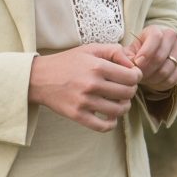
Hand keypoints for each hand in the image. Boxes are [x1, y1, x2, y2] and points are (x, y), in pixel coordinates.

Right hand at [28, 43, 142, 132]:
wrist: (39, 78)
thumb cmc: (67, 62)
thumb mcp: (90, 49)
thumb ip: (114, 51)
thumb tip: (133, 64)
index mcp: (97, 66)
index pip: (131, 77)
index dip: (136, 77)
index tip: (132, 77)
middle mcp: (92, 84)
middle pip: (127, 93)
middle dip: (131, 91)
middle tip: (125, 88)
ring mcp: (84, 102)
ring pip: (118, 110)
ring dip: (123, 107)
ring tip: (119, 102)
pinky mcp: (77, 115)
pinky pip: (104, 126)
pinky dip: (111, 123)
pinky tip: (110, 116)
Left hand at [124, 26, 176, 92]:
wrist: (151, 57)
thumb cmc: (137, 54)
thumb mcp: (128, 52)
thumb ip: (125, 57)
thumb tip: (129, 66)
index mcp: (156, 30)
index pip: (156, 38)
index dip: (146, 52)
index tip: (137, 64)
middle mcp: (171, 36)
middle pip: (160, 57)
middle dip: (146, 70)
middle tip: (137, 76)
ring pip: (167, 69)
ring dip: (153, 78)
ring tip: (144, 79)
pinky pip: (175, 78)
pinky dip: (162, 84)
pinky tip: (154, 82)